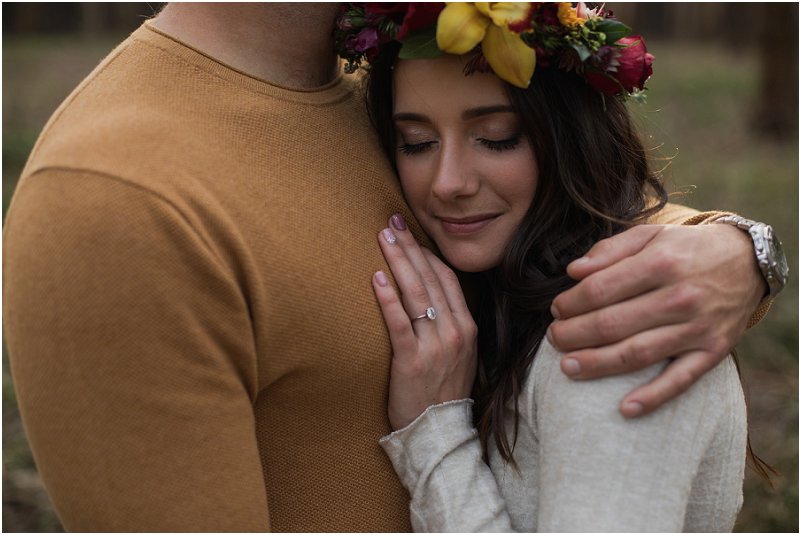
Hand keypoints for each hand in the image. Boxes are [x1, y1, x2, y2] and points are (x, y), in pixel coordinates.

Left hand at [373, 214, 477, 430]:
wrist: (439, 432)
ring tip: (382, 238)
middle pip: (430, 279)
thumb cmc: (442, 392)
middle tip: (391, 223)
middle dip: (409, 247)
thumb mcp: (458, 355)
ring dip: (398, 262)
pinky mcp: (411, 360)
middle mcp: (454, 331)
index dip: (427, 253)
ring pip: (415, 294)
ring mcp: (435, 345)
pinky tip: (376, 278)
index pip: (447, 279)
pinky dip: (388, 298)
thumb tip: (428, 298)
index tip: (411, 234)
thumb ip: (448, 325)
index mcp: (466, 327)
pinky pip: (399, 323)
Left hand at [548, 224, 763, 417]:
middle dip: (574, 335)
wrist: (749, 261)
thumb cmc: (686, 248)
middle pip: (613, 324)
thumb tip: (572, 271)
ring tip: (567, 368)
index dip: (570, 303)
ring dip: (597, 364)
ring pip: (637, 353)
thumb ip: (610, 250)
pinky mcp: (713, 351)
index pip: (600, 290)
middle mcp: (679, 297)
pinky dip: (653, 397)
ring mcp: (697, 328)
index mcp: (659, 263)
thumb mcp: (651, 234)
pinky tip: (624, 409)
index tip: (556, 310)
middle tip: (553, 339)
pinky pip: (681, 380)